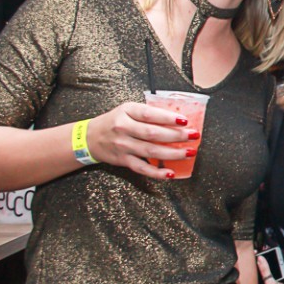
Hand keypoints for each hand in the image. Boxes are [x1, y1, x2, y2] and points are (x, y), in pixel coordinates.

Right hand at [86, 102, 200, 178]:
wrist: (90, 137)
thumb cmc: (114, 121)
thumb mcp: (127, 110)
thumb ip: (148, 113)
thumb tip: (177, 119)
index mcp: (127, 111)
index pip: (149, 114)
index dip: (168, 118)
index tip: (185, 120)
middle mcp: (124, 128)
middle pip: (153, 134)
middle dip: (176, 136)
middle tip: (194, 136)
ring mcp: (123, 146)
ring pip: (151, 151)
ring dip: (173, 153)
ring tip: (189, 152)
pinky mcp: (123, 160)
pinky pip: (142, 168)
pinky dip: (157, 173)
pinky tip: (170, 173)